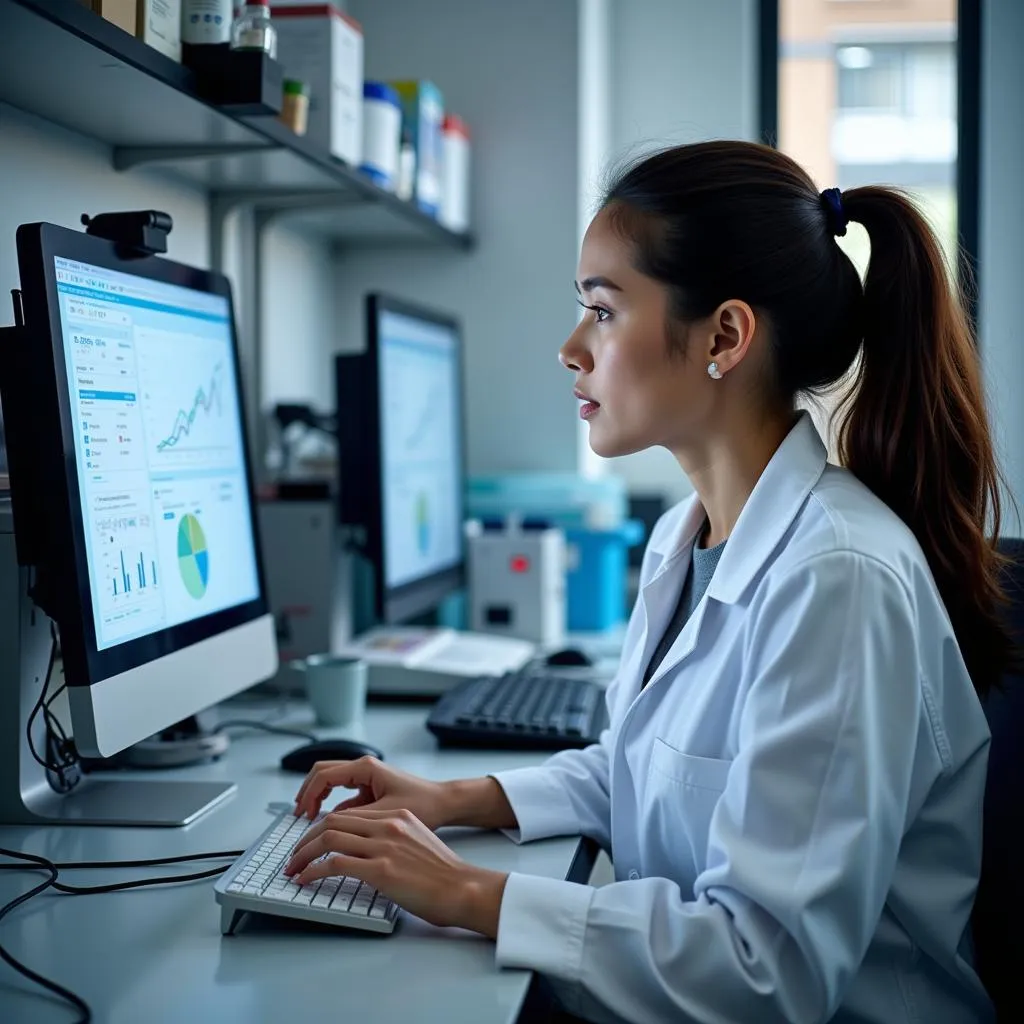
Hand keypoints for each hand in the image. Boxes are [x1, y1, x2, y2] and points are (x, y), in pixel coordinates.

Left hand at [283, 808, 507, 936]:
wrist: (463, 888)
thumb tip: (364, 852)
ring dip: (303, 854)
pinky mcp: (380, 870)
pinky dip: (313, 871)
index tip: (310, 844)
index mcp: (397, 817)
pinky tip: (305, 880)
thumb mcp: (416, 843)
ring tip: (293, 868)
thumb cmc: (443, 874)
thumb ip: (391, 839)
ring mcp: (384, 846)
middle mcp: (388, 825)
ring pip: (328, 839)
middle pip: (332, 822)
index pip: (348, 815)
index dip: (322, 829)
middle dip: (306, 840)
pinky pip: (335, 864)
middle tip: (294, 856)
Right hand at [292, 756, 452, 829]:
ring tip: (308, 821)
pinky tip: (331, 827)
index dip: (307, 795)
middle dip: (307, 793)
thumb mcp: (384, 814)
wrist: (444, 804)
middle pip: (323, 774)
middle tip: (298, 815)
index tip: (301, 815)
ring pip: (332, 784)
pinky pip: (344, 796)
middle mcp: (364, 768)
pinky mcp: (371, 790)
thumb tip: (325, 828)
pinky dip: (333, 808)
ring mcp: (367, 778)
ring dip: (318, 800)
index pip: (323, 775)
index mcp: (365, 768)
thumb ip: (354, 818)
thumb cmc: (423, 804)